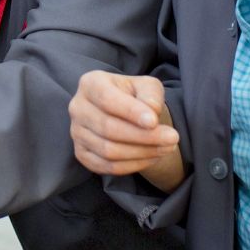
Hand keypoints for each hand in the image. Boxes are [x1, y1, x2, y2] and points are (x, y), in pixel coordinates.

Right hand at [68, 70, 184, 190]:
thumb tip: (151, 113)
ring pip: (108, 150)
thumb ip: (150, 95)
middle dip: (144, 136)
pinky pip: (107, 166)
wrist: (126, 114)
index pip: (107, 100)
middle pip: (108, 128)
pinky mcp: (81, 153)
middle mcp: (78, 107)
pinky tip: (152, 157)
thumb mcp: (147, 86)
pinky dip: (133, 165)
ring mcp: (76, 132)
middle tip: (172, 138)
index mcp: (90, 83)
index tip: (155, 122)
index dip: (131, 112)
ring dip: (142, 152)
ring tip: (167, 148)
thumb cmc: (136, 96)